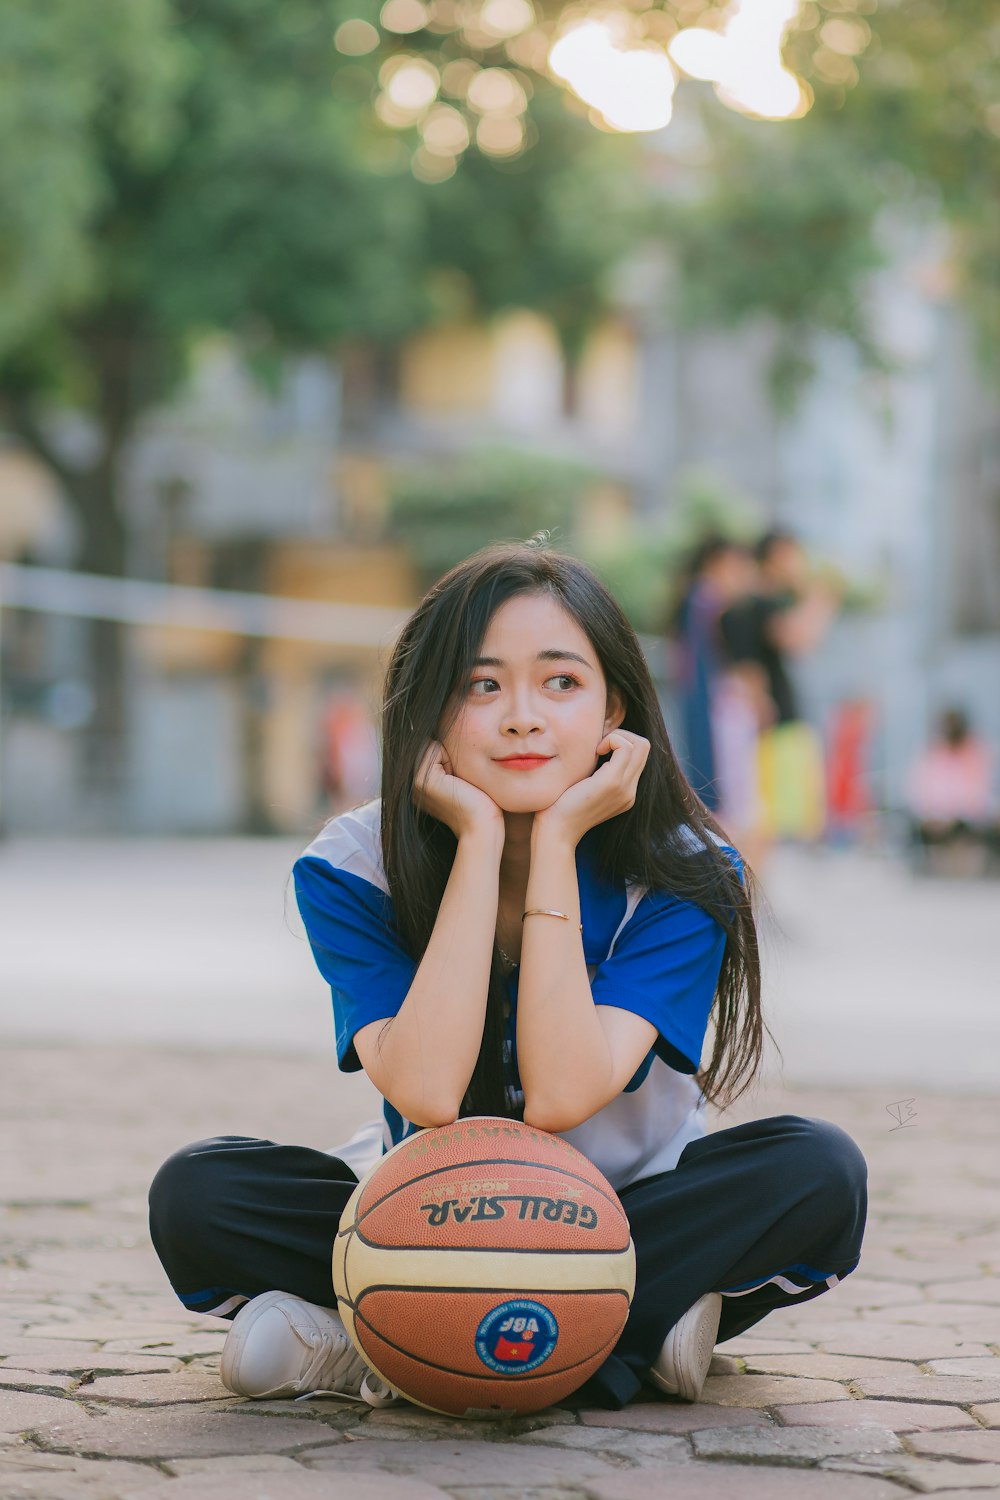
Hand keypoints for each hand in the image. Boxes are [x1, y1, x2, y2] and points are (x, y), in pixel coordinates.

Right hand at [412, 741, 504, 841]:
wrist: (481, 827)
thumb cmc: (480, 803)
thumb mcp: (460, 778)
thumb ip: (448, 762)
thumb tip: (446, 736)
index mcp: (419, 785)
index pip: (431, 749)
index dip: (449, 757)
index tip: (459, 782)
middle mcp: (411, 785)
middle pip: (430, 745)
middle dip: (448, 755)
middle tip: (460, 782)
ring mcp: (413, 782)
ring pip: (431, 745)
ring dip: (450, 756)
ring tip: (458, 782)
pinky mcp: (421, 779)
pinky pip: (434, 747)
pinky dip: (450, 757)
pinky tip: (456, 781)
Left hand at [534, 729, 649, 844]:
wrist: (556, 831)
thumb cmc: (561, 808)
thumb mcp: (585, 787)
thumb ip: (596, 773)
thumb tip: (595, 749)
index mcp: (625, 793)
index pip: (640, 756)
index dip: (622, 742)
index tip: (598, 749)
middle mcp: (630, 791)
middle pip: (644, 748)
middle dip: (622, 736)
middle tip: (598, 745)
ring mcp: (624, 787)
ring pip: (640, 745)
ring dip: (617, 737)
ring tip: (596, 749)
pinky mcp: (612, 782)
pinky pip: (625, 747)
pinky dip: (611, 740)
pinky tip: (594, 752)